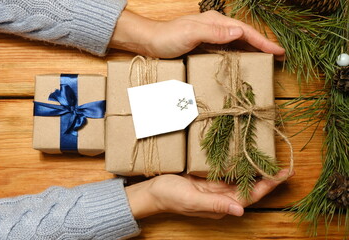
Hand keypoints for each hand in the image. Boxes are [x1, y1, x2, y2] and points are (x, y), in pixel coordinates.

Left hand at [110, 10, 284, 59]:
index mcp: (215, 21)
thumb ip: (214, 33)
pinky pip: (228, 49)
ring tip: (267, 59)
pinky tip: (244, 61)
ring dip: (253, 50)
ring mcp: (211, 36)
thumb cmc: (168, 38)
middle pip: (245, 35)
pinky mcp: (206, 45)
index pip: (244, 31)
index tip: (278, 51)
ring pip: (238, 42)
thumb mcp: (191, 34)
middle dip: (262, 45)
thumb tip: (239, 32)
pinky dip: (240, 54)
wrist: (150, 42)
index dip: (262, 41)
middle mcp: (216, 27)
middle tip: (279, 57)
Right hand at [125, 169, 293, 218]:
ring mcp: (216, 186)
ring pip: (242, 179)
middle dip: (268, 177)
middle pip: (250, 187)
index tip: (284, 174)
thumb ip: (214, 204)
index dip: (269, 186)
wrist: (154, 190)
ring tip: (270, 159)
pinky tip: (246, 156)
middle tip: (285, 165)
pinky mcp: (209, 177)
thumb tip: (240, 210)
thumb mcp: (191, 200)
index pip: (250, 196)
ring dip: (256, 170)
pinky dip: (240, 164)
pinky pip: (229, 171)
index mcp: (221, 205)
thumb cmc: (171, 196)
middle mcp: (222, 196)